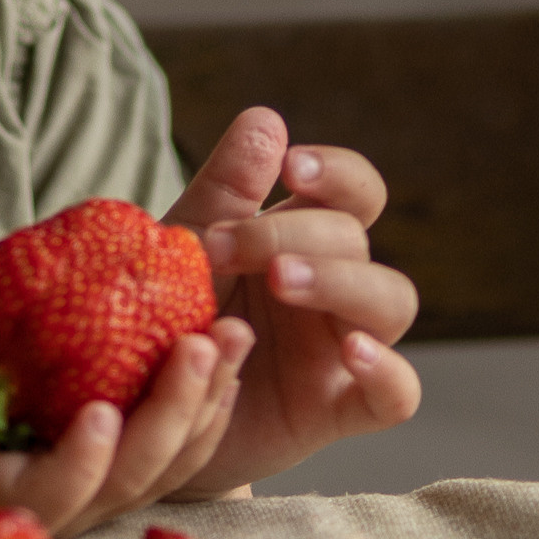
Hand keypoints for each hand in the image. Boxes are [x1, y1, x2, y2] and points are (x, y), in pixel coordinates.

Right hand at [0, 236, 255, 534]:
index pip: (50, 495)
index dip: (81, 463)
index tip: (103, 411)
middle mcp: (58, 506)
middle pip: (130, 481)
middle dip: (172, 417)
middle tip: (199, 344)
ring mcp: (98, 495)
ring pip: (168, 470)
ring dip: (206, 407)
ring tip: (233, 334)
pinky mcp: (125, 473)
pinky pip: (180, 455)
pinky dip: (208, 409)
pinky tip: (227, 354)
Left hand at [167, 107, 420, 493]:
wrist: (140, 419)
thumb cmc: (167, 322)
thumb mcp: (184, 251)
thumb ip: (225, 189)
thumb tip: (267, 119)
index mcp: (303, 241)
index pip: (353, 191)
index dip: (337, 173)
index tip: (291, 168)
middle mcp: (335, 290)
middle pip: (355, 239)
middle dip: (291, 233)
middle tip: (224, 249)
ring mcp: (343, 348)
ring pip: (392, 301)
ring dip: (342, 282)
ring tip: (282, 281)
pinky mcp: (340, 409)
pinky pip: (398, 394)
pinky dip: (389, 371)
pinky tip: (354, 352)